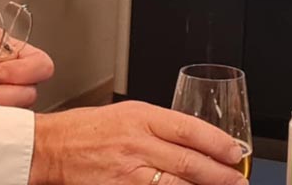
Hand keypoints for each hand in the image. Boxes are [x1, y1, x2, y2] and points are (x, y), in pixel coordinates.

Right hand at [30, 100, 245, 184]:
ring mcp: (128, 172)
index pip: (189, 129)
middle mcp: (137, 143)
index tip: (236, 152)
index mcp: (142, 117)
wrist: (52, 148)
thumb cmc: (88, 128)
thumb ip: (159, 126)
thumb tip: (193, 140)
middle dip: (219, 173)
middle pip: (188, 162)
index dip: (217, 142)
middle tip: (239, 179)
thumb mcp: (127, 113)